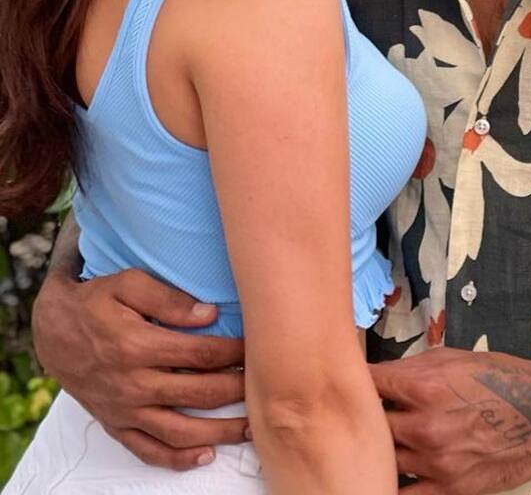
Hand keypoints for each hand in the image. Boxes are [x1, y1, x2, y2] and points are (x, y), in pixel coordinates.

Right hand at [32, 269, 246, 470]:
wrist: (52, 330)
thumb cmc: (95, 301)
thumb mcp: (127, 283)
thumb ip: (169, 299)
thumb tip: (210, 315)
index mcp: (138, 345)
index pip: (201, 354)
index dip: (235, 352)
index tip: (258, 347)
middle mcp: (133, 383)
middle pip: (199, 393)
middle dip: (237, 390)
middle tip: (266, 385)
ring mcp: (124, 409)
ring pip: (179, 430)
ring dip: (219, 432)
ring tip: (250, 429)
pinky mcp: (116, 424)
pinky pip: (148, 450)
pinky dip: (178, 459)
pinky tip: (206, 455)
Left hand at [370, 347, 530, 493]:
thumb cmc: (498, 378)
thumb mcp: (451, 358)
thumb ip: (411, 369)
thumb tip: (381, 376)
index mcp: (421, 386)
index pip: (367, 384)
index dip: (354, 382)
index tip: (347, 382)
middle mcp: (423, 425)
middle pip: (369, 425)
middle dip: (363, 417)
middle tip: (358, 414)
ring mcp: (434, 461)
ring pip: (384, 460)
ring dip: (378, 450)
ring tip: (372, 445)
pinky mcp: (448, 488)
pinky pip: (406, 494)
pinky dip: (393, 484)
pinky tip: (385, 477)